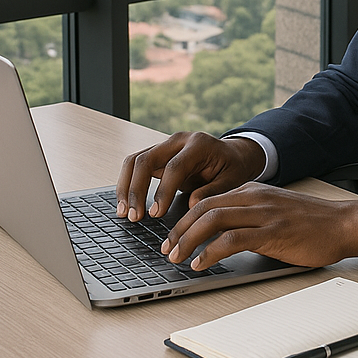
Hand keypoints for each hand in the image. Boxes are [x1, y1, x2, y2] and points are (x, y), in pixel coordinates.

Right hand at [116, 131, 266, 221]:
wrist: (233, 155)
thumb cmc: (233, 168)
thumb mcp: (232, 181)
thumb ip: (212, 192)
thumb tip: (191, 206)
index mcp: (199, 145)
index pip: (174, 166)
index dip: (163, 191)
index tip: (156, 214)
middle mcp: (178, 140)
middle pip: (146, 160)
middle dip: (136, 190)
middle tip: (135, 217)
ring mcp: (165, 145)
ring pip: (134, 161)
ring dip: (126, 187)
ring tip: (124, 213)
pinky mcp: (158, 155)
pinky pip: (135, 166)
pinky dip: (128, 184)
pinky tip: (126, 204)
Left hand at [158, 183, 357, 269]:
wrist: (344, 224)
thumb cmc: (313, 223)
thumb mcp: (276, 212)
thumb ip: (251, 218)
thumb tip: (224, 236)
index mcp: (253, 191)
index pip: (208, 199)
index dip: (185, 218)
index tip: (174, 236)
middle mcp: (255, 198)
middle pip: (203, 207)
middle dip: (179, 229)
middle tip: (167, 248)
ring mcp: (263, 214)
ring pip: (212, 220)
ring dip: (188, 239)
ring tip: (177, 257)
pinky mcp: (272, 232)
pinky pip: (232, 240)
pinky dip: (211, 252)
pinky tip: (201, 264)